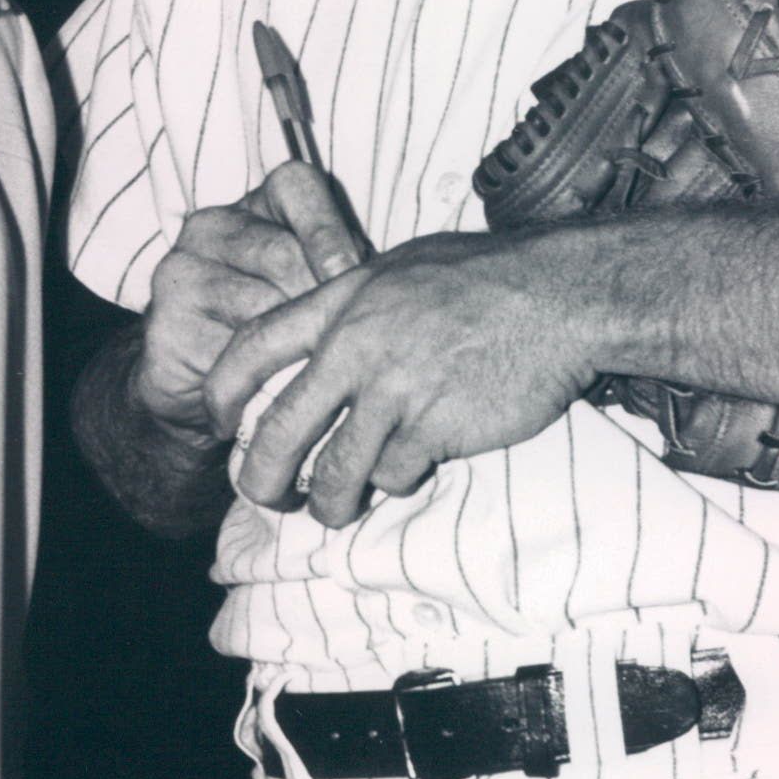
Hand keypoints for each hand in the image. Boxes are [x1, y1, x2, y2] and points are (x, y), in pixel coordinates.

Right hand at [135, 160, 369, 437]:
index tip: (353, 274)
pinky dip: (262, 374)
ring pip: (257, 306)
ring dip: (292, 341)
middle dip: (318, 298)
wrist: (193, 381)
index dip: (329, 229)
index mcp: (252, 205)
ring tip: (318, 367)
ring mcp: (180, 274)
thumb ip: (336, 267)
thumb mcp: (308, 284)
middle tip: (344, 336)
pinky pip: (229, 351)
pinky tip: (280, 389)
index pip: (295, 185)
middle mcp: (210, 227)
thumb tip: (376, 281)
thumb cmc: (269, 323)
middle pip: (282, 253)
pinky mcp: (166, 326)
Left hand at [206, 231, 603, 526]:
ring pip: (335, 473)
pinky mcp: (435, 428)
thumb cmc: (488, 278)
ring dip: (330, 502)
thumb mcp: (402, 269)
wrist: (561, 296)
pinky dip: (399, 479)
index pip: (252, 347)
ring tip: (334, 509)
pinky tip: (418, 460)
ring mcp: (395, 391)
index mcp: (340, 302)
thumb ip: (355, 307)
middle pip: (278, 432)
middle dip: (260, 480)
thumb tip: (322, 346)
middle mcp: (356, 348)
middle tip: (264, 497)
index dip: (221, 391)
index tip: (217, 420)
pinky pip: (396, 475)